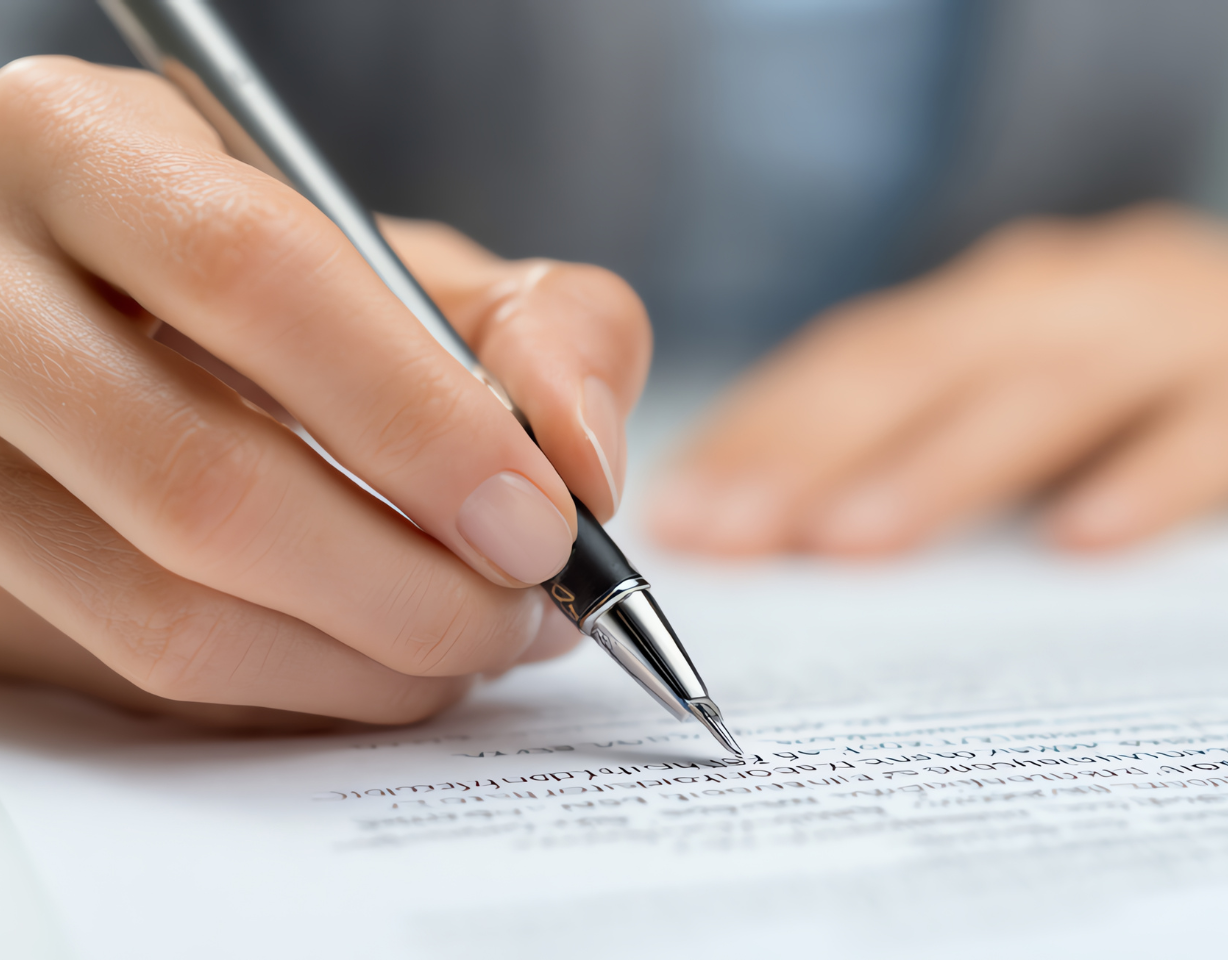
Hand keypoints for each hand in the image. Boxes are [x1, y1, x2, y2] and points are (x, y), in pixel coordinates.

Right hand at [0, 57, 648, 726]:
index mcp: (85, 151)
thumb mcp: (408, 260)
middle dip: (412, 588)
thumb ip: (539, 326)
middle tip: (523, 617)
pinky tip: (375, 659)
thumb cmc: (272, 283)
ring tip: (473, 647)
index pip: (256, 277)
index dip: (421, 421)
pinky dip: (300, 694)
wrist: (101, 321)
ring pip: (163, 617)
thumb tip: (584, 467)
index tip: (539, 522)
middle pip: (203, 484)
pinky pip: (149, 682)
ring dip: (364, 667)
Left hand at [649, 205, 1227, 555]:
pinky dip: (1154, 475)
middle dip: (811, 451)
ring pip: (1048, 387)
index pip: (856, 361)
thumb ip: (953, 450)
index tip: (684, 515)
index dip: (764, 430)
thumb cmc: (1194, 383)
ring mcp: (1191, 321)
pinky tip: (1084, 541)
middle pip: (922, 367)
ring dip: (940, 463)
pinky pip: (1225, 420)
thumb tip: (804, 536)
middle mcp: (1078, 294)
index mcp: (1006, 307)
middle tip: (725, 538)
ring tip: (846, 543)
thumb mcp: (1059, 403)